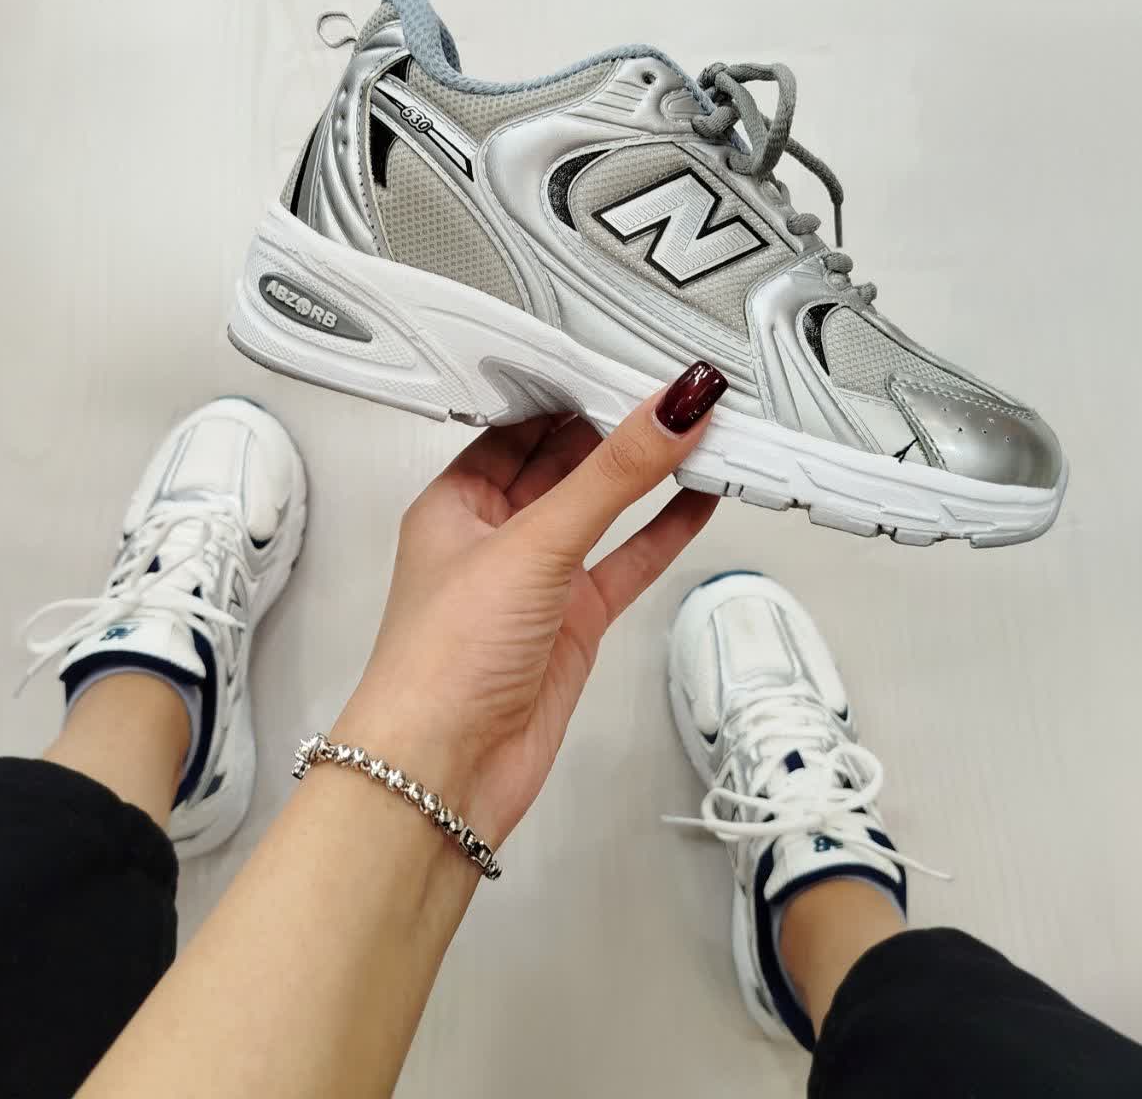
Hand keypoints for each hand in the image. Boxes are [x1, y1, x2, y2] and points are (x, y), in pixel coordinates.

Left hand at [338, 361, 727, 843]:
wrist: (445, 772)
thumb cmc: (441, 661)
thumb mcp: (535, 543)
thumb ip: (613, 475)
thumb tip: (671, 410)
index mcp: (457, 501)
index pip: (525, 425)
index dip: (577, 393)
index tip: (632, 368)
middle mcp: (495, 536)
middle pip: (568, 463)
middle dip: (620, 431)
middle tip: (677, 396)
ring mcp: (538, 580)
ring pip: (603, 511)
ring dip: (649, 477)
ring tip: (701, 437)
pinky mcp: (573, 622)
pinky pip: (627, 561)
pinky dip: (663, 531)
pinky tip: (697, 501)